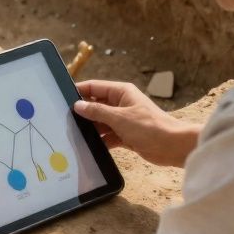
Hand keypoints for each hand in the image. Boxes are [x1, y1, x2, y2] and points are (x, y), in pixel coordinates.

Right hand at [73, 80, 198, 167]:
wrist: (172, 147)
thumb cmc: (149, 127)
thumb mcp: (119, 117)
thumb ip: (97, 111)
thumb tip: (77, 105)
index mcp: (121, 92)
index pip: (94, 87)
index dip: (78, 91)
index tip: (61, 98)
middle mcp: (121, 104)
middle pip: (96, 105)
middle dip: (82, 113)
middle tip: (64, 120)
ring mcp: (123, 120)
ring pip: (100, 122)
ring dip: (91, 129)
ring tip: (73, 135)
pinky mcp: (125, 135)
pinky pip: (107, 136)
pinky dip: (100, 141)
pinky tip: (88, 147)